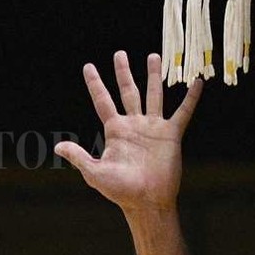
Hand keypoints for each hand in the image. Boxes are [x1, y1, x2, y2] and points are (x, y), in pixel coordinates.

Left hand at [54, 51, 201, 212]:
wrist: (147, 201)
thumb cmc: (120, 190)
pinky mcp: (171, 134)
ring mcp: (153, 127)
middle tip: (119, 53)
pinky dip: (190, 98)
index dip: (95, 83)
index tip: (88, 66)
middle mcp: (134, 124)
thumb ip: (78, 156)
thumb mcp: (95, 172)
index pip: (103, 100)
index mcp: (115, 130)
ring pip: (153, 95)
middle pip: (127, 91)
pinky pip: (183, 112)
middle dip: (123, 72)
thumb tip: (57, 146)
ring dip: (154, 76)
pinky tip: (197, 83)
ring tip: (153, 56)